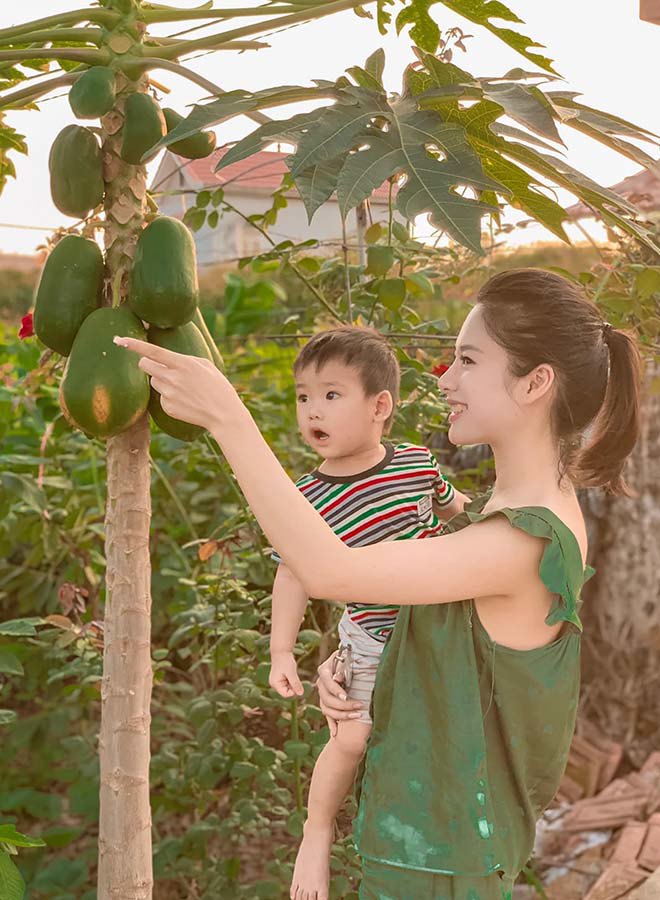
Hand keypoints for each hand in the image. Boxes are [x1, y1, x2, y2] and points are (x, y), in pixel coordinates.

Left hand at [113, 336, 240, 431]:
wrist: (223, 414)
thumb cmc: (217, 386)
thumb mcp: (204, 365)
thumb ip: (183, 359)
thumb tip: (164, 357)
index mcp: (183, 364)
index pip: (153, 351)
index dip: (134, 345)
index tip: (119, 339)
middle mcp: (172, 378)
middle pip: (145, 365)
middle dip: (147, 362)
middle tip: (158, 365)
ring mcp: (168, 394)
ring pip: (153, 381)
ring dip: (161, 380)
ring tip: (182, 387)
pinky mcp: (167, 407)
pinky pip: (160, 397)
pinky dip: (169, 396)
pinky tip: (184, 400)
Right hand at [269, 651, 303, 698]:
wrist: (282, 652)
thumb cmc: (285, 661)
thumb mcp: (292, 673)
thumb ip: (296, 684)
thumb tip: (301, 694)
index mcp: (275, 684)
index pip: (286, 694)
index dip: (293, 690)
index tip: (296, 681)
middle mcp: (274, 685)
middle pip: (287, 692)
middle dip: (293, 686)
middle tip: (293, 675)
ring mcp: (277, 683)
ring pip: (289, 688)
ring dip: (293, 682)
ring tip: (291, 673)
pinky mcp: (280, 680)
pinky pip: (288, 684)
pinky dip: (292, 680)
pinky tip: (290, 673)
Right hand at [316, 651, 362, 736]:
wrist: (349, 660)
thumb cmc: (351, 658)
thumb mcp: (348, 659)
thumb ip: (343, 667)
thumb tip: (337, 678)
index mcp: (324, 670)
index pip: (327, 682)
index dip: (335, 690)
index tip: (346, 696)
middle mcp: (321, 683)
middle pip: (327, 698)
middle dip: (344, 705)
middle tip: (359, 706)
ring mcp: (322, 694)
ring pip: (327, 709)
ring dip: (341, 715)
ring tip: (357, 715)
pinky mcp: (326, 704)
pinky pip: (327, 716)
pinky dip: (331, 724)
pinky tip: (336, 733)